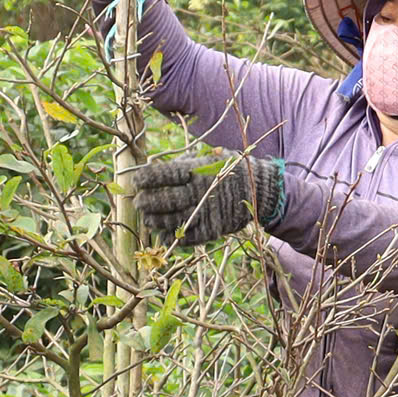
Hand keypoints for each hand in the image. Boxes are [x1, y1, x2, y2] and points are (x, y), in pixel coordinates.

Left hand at [128, 153, 286, 247]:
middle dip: (145, 203)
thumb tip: (154, 171)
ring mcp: (205, 212)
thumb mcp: (207, 159)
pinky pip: (185, 237)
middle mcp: (198, 192)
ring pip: (169, 221)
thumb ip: (183, 165)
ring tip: (148, 219)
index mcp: (195, 171)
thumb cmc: (228, 170)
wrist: (260, 190)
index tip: (137, 182)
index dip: (144, 179)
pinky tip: (164, 233)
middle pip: (161, 201)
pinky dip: (171, 237)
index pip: (160, 175)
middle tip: (139, 203)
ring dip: (154, 221)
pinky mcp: (212, 229)